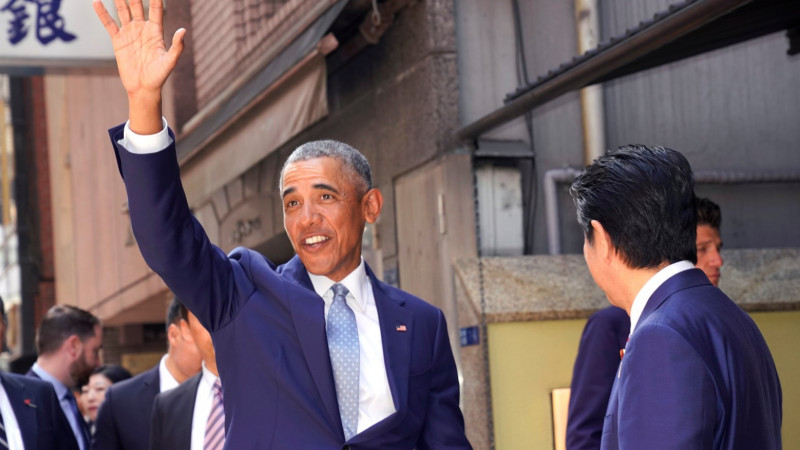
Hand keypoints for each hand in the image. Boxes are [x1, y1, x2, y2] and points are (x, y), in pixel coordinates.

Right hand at [94, 0, 185, 132]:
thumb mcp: (170, 61)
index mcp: (156, 31)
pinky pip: (109, 24)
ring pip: (123, 10)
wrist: (143, 88)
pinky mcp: (118, 40)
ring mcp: (130, 33)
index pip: (156, 9)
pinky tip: (97, 3)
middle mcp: (142, 28)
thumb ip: (177, 46)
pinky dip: (103, 13)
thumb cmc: (159, 76)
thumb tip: (183, 30)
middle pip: (137, 5)